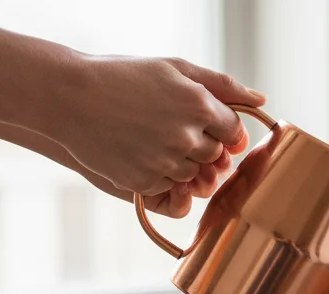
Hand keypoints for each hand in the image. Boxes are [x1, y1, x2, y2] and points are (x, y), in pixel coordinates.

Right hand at [49, 55, 264, 217]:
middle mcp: (187, 136)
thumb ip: (221, 85)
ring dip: (181, 163)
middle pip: (216, 157)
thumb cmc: (122, 76)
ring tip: (152, 139)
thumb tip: (260, 100)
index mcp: (199, 104)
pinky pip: (170, 190)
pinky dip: (160, 177)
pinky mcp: (145, 182)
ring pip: (195, 176)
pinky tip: (139, 154)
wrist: (68, 97)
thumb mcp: (173, 68)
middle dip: (202, 146)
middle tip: (171, 129)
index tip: (207, 125)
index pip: (235, 133)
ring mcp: (166, 162)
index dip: (223, 131)